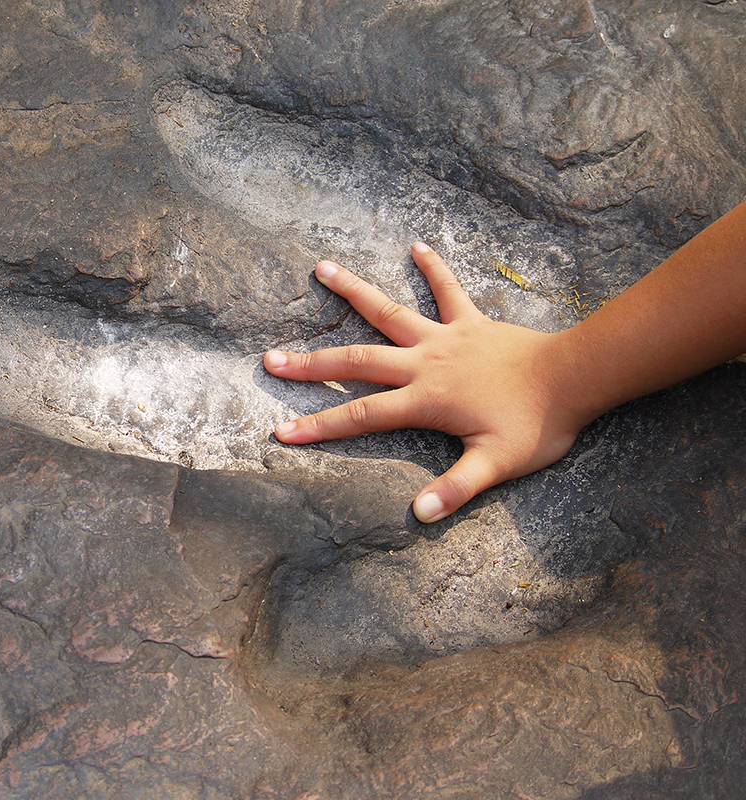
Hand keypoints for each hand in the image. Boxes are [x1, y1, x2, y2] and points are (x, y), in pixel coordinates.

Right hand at [265, 243, 587, 522]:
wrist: (576, 377)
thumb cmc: (538, 424)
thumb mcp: (498, 465)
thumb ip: (458, 489)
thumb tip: (420, 515)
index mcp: (425, 400)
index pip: (361, 416)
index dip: (319, 426)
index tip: (282, 432)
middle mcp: (425, 363)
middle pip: (356, 362)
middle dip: (311, 365)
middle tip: (272, 359)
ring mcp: (445, 338)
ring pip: (389, 312)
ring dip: (353, 291)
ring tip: (321, 267)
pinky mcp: (471, 322)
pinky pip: (448, 291)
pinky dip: (433, 269)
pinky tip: (417, 246)